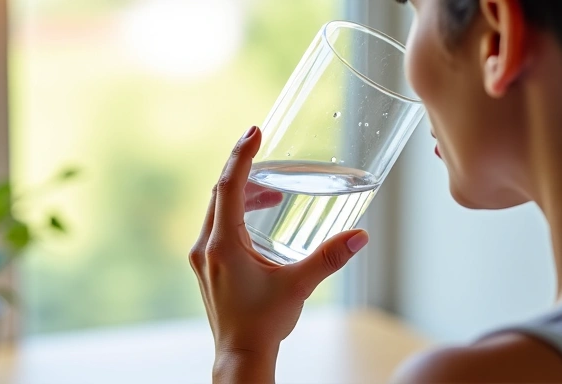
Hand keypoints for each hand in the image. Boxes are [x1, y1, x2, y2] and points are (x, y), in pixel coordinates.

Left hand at [189, 126, 368, 382]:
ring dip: (242, 194)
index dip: (243, 155)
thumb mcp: (299, 286)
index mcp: (223, 245)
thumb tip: (360, 236)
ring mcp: (202, 257)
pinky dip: (235, 213)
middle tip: (267, 154)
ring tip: (272, 191)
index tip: (255, 132)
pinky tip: (258, 221)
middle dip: (245, 171)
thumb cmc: (264, 324)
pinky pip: (216, 226)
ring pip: (216, 209)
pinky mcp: (206, 267)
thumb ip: (329, 257)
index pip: (229, 186)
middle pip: (220, 193)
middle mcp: (205, 246)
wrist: (241, 355)